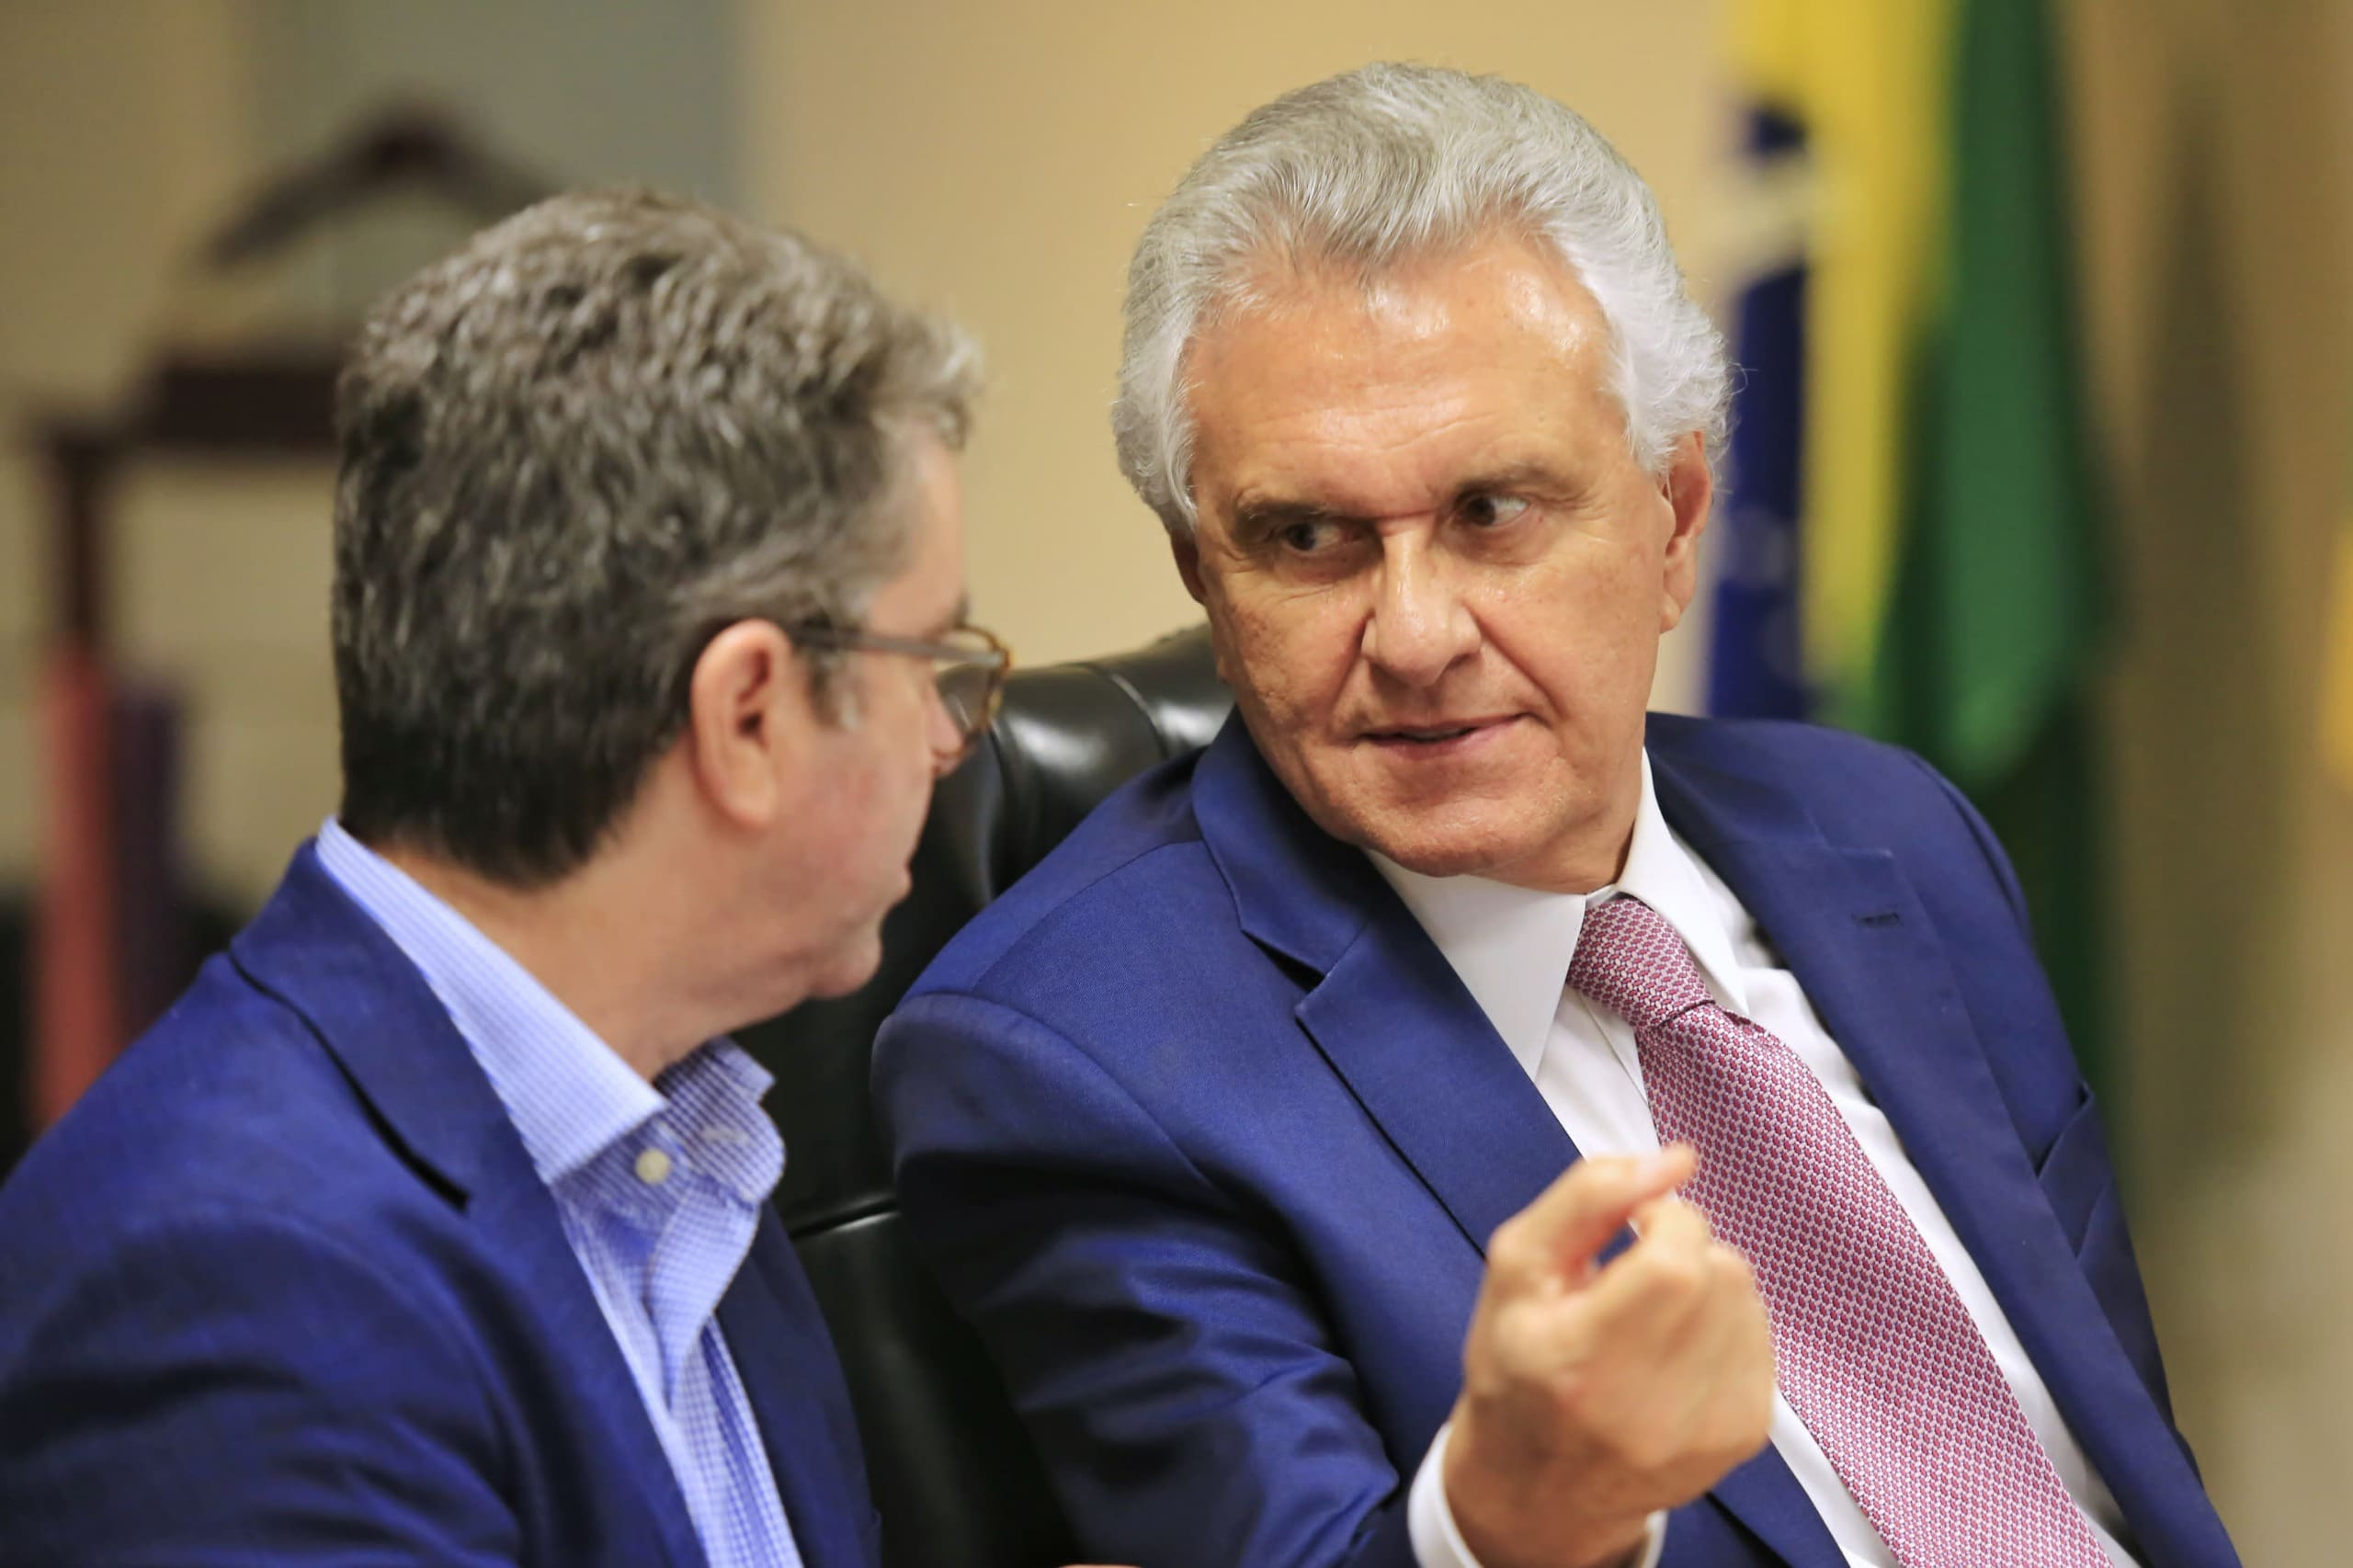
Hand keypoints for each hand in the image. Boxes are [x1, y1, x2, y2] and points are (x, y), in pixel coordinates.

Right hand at [1442, 1146, 1774, 1567]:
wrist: (1540, 1488)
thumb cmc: (1518, 1365)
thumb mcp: (1517, 1268)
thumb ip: (1589, 1196)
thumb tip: (1676, 1159)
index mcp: (1582, 1359)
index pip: (1677, 1256)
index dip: (1662, 1219)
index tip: (1630, 1229)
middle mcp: (1651, 1407)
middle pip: (1721, 1270)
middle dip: (1683, 1250)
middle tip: (1635, 1279)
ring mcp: (1707, 1429)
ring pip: (1747, 1298)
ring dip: (1707, 1288)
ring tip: (1654, 1318)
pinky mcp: (1743, 1437)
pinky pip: (1760, 1338)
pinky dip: (1724, 1327)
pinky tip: (1679, 1351)